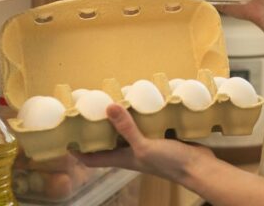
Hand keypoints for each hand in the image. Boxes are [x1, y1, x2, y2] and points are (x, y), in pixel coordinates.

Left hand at [75, 104, 214, 184]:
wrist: (198, 167)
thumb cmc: (169, 162)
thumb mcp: (144, 146)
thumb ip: (127, 128)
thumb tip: (108, 107)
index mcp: (122, 158)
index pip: (91, 158)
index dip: (76, 150)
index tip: (65, 134)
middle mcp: (130, 151)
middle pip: (107, 141)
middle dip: (97, 127)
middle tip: (88, 106)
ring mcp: (145, 144)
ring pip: (126, 131)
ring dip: (119, 118)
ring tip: (112, 97)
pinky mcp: (159, 136)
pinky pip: (144, 124)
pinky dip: (140, 114)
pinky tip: (142, 100)